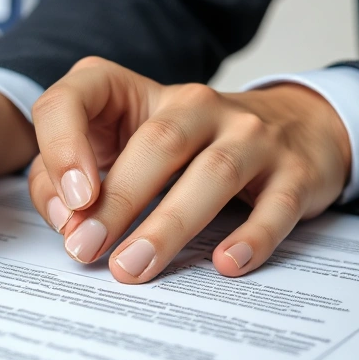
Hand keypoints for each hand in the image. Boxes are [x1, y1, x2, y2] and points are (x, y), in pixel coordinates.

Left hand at [28, 57, 350, 282]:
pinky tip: (227, 263)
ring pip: (213, 172)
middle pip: (156, 144)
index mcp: (133, 92)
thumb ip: (65, 180)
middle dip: (116, 201)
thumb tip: (67, 223)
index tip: (70, 200)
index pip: (80, 97)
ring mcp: (250, 133)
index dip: (64, 143)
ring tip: (134, 267)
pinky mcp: (295, 169)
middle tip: (86, 250)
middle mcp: (194, 104)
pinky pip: (276, 202)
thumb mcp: (116, 149)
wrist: (294, 126)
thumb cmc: (182, 149)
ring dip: (169, 224)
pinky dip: (253, 235)